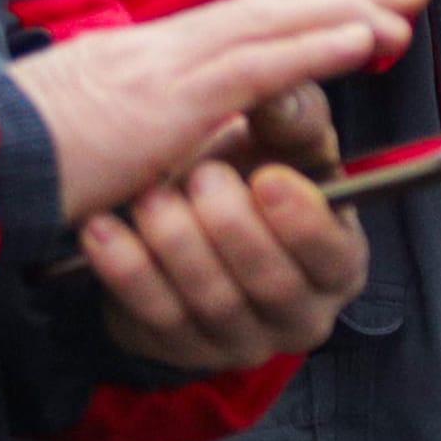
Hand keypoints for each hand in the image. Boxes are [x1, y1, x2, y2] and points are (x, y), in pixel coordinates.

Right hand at [10, 0, 430, 219]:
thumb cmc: (9, 163)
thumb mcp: (86, 142)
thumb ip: (136, 134)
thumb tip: (176, 147)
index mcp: (141, 59)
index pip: (237, 22)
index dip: (304, 9)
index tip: (358, 4)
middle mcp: (158, 47)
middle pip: (269, 5)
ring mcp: (162, 66)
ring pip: (273, 22)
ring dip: (348, 11)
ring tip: (406, 7)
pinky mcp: (164, 99)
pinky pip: (256, 65)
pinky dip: (316, 47)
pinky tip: (364, 39)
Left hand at [84, 89, 369, 376]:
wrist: (185, 208)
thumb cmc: (247, 172)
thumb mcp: (278, 138)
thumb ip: (291, 115)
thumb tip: (287, 92)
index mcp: (337, 261)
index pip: (334, 256)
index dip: (303, 222)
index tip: (268, 178)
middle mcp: (298, 314)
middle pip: (272, 285)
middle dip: (231, 227)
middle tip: (200, 175)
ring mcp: (240, 340)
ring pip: (212, 304)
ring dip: (177, 243)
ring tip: (149, 193)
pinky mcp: (181, 349)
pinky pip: (154, 318)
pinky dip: (126, 271)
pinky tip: (103, 228)